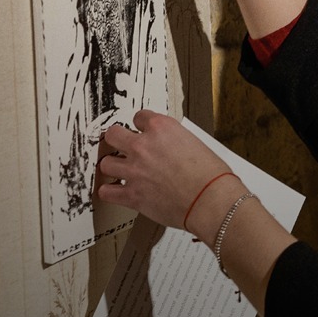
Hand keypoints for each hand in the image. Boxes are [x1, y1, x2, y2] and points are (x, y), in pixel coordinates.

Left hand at [96, 109, 244, 237]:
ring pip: (106, 163)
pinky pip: (106, 192)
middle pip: (113, 134)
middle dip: (117, 139)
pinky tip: (115, 191)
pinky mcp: (131, 195)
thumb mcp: (195, 144)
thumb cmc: (211, 175)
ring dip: (113, 166)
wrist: (210, 200)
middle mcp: (144, 146)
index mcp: (162, 128)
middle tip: (121, 145)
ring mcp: (134, 170)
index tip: (142, 130)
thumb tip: (169, 150)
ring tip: (119, 170)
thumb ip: (175, 143)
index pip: (139, 117)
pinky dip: (109, 192)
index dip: (141, 125)